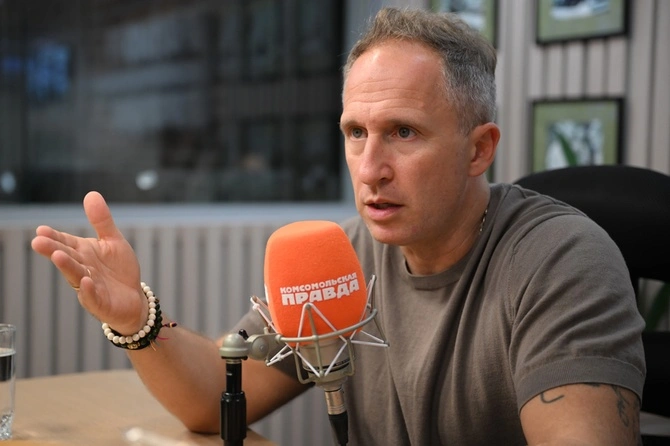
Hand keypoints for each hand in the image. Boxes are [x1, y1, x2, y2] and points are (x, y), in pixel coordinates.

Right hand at [31, 191, 145, 334]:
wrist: (133, 297)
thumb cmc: (119, 269)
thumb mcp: (113, 241)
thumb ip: (102, 221)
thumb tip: (91, 194)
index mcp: (83, 252)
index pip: (65, 242)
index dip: (54, 237)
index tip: (41, 230)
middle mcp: (82, 268)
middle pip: (67, 257)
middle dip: (53, 250)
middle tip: (38, 242)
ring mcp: (89, 286)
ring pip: (76, 276)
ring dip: (67, 266)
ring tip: (58, 256)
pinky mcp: (100, 302)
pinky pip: (93, 296)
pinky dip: (89, 290)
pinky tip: (86, 281)